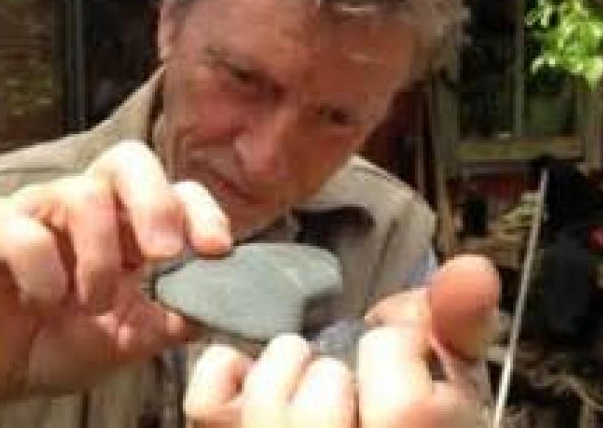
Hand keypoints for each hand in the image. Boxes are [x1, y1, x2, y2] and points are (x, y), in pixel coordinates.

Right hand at [0, 140, 231, 402]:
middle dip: (156, 203)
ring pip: (83, 195)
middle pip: (129, 160)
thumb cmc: (61, 341)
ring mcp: (39, 208)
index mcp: (128, 224)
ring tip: (94, 304)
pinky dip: (43, 274)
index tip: (216, 251)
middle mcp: (87, 204)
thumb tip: (205, 312)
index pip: (175, 190)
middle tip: (163, 253)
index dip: (201, 211)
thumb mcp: (123, 340)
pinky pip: (24, 233)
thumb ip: (162, 325)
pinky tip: (42, 301)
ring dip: (99, 258)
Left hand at [184, 254, 498, 426]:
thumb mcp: (449, 370)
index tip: (397, 349)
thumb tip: (473, 268)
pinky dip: (227, 371)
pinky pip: (205, 404)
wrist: (367, 424)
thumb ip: (461, 320)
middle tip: (347, 375)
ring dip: (287, 368)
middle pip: (321, 410)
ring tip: (307, 376)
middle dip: (338, 370)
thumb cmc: (411, 408)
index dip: (398, 354)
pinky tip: (254, 374)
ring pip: (264, 406)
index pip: (403, 407)